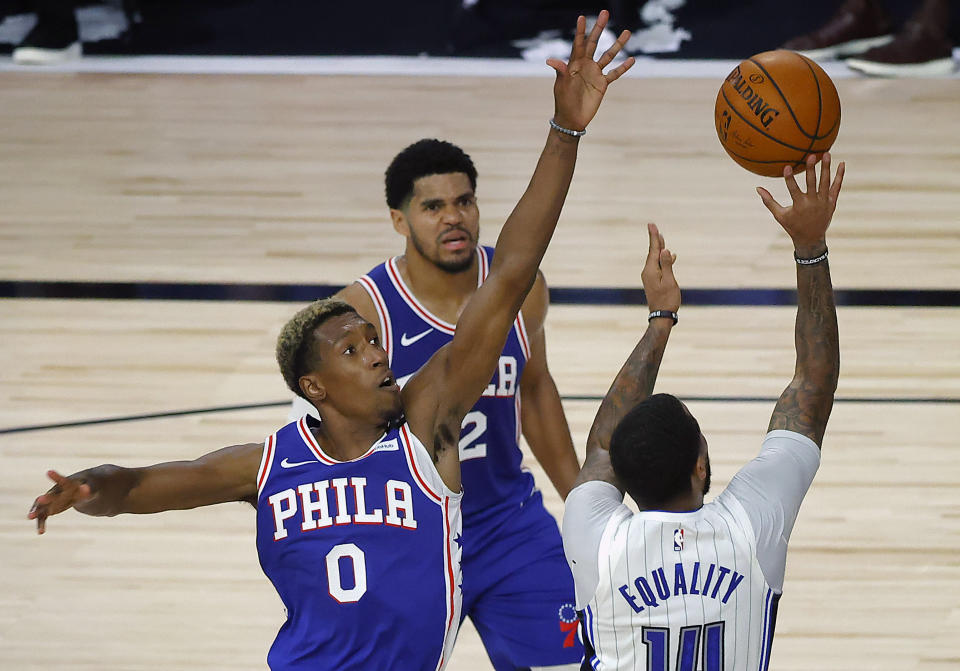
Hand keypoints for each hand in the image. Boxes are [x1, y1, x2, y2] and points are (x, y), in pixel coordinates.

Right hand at [28, 469, 91, 533]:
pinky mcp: (49, 509)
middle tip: (40, 499)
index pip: (63, 480)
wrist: (81, 490)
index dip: (56, 476)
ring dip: (36, 511)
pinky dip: (41, 524)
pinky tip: (40, 532)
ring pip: (42, 506)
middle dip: (46, 497)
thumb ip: (88, 489)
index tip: (49, 472)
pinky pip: (43, 517)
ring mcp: (52, 501)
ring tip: (29, 517)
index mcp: (68, 484)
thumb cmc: (88, 486)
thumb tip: (86, 488)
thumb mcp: (92, 488)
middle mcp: (57, 491)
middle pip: (51, 495)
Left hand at [547, 10, 634, 131]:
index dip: (580, 30)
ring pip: (608, 55)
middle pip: (594, 43)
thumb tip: (551, 60)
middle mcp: (585, 65)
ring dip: (617, 44)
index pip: (578, 43)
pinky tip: (631, 59)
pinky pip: (614, 73)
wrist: (571, 119)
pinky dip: (623, 67)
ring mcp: (595, 74)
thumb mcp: (561, 85)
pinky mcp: (602, 84)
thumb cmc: (563, 101)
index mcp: (574, 64)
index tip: (581, 17)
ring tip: (627, 32)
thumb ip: (560, 71)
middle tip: (605, 12)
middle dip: (599, 28)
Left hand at [641, 223, 679, 313]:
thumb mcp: (670, 281)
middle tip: (652, 226)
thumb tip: (665, 250)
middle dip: (654, 239)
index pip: (653, 250)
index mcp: (651, 270)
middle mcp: (648, 271)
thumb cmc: (667, 300)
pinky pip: (658, 265)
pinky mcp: (653, 280)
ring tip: (661, 238)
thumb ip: (667, 265)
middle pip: (652, 252)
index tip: (651, 225)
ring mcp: (650, 276)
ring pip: (655, 258)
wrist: (661, 315)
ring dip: (659, 248)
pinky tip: (669, 255)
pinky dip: (663, 259)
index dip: (654, 237)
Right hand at [757, 153, 844, 255]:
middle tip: (812, 155)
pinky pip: (836, 187)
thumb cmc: (792, 226)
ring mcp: (824, 202)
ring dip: (826, 168)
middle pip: (812, 183)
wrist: (811, 239)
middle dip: (812, 169)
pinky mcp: (832, 202)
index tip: (787, 166)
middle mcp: (813, 202)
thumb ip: (769, 201)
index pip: (793, 189)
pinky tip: (842, 164)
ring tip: (826, 154)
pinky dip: (839, 176)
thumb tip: (757, 188)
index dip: (790, 178)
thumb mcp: (779, 215)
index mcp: (799, 205)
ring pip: (826, 182)